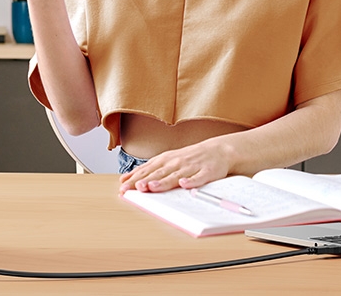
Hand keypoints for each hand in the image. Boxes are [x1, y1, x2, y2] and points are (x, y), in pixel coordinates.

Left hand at [118, 140, 233, 193]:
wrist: (218, 150)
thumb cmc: (189, 158)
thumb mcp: (167, 160)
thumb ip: (148, 170)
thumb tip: (126, 178)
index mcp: (166, 160)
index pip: (147, 170)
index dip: (135, 179)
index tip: (123, 188)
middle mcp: (176, 162)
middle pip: (158, 174)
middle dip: (144, 181)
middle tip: (132, 188)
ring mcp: (191, 167)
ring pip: (175, 176)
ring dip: (163, 182)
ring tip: (152, 187)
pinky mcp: (207, 172)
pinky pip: (199, 179)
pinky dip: (192, 182)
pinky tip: (184, 185)